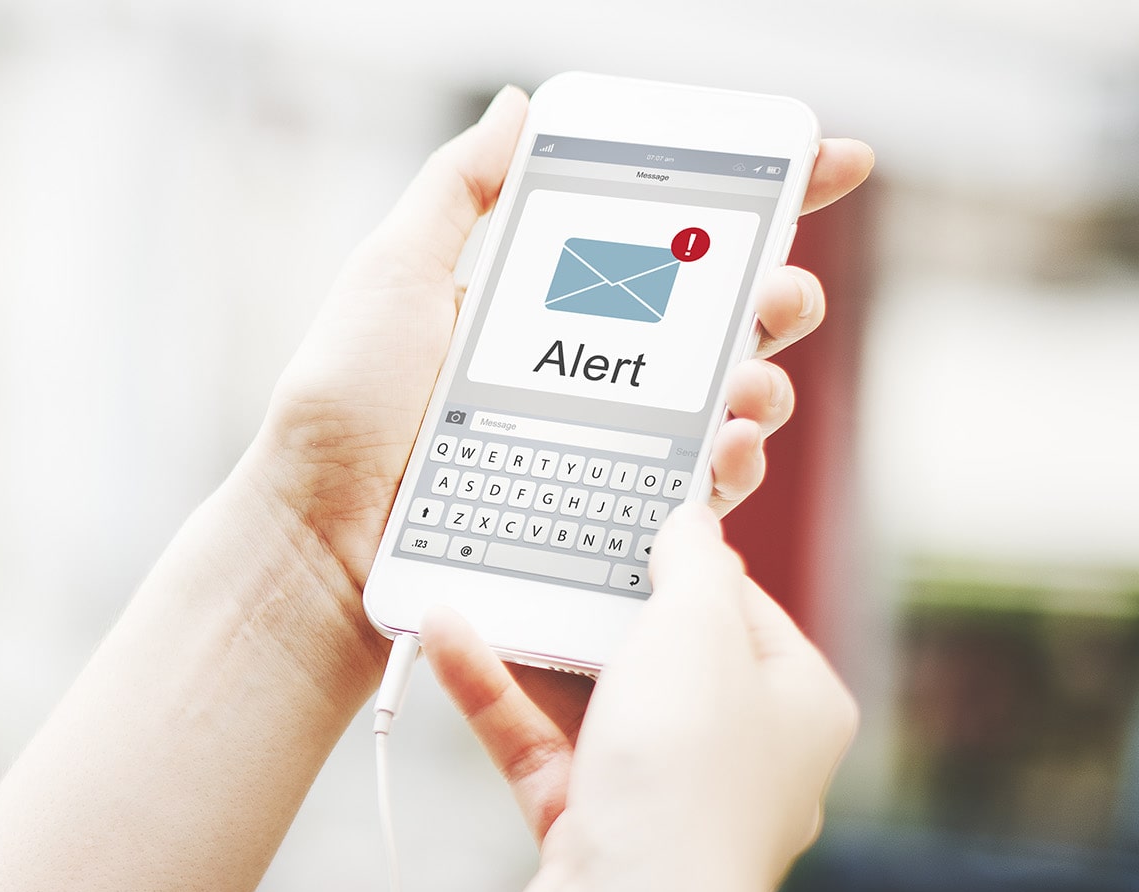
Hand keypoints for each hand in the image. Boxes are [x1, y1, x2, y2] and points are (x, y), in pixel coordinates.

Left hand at [248, 84, 871, 650]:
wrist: (319, 537)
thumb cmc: (343, 407)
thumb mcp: (396, 273)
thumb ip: (460, 191)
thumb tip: (517, 106)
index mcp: (542, 301)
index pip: (658, 236)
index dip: (748, 199)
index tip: (819, 160)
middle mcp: (583, 367)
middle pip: (714, 320)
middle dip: (777, 291)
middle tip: (785, 288)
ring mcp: (598, 444)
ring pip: (721, 404)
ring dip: (764, 379)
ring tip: (754, 378)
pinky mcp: (601, 515)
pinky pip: (691, 489)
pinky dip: (731, 464)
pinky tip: (731, 445)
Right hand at [425, 506, 857, 891]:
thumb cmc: (687, 785)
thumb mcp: (698, 629)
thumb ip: (694, 561)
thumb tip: (692, 522)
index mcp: (795, 702)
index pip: (740, 604)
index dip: (686, 557)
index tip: (633, 520)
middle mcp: (736, 750)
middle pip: (658, 648)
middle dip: (594, 600)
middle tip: (551, 547)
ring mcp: (662, 791)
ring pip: (590, 695)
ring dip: (533, 640)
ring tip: (484, 581)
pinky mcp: (592, 821)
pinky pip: (538, 740)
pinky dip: (496, 692)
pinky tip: (452, 638)